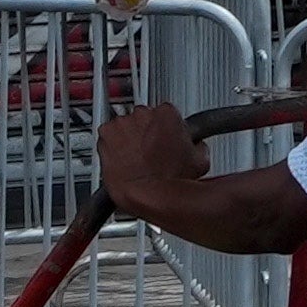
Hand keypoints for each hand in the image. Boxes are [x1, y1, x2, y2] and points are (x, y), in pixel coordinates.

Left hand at [98, 99, 199, 220]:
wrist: (146, 194)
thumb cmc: (169, 179)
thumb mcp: (200, 161)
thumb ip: (197, 144)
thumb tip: (195, 145)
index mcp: (167, 113)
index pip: (166, 113)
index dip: (166, 128)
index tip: (166, 139)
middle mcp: (143, 113)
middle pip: (144, 118)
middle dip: (146, 132)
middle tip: (151, 152)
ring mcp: (122, 123)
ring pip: (124, 126)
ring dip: (129, 138)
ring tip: (136, 158)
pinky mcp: (105, 135)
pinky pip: (107, 136)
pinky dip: (112, 145)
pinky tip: (122, 159)